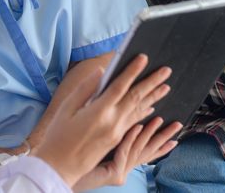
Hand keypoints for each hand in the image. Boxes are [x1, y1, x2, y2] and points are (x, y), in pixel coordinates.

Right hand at [32, 54, 178, 188]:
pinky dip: (144, 112)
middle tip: (166, 70)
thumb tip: (101, 73)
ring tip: (166, 86)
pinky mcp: (117, 139)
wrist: (60, 166)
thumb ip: (85, 88)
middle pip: (136, 98)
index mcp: (99, 112)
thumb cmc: (58, 134)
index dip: (133, 71)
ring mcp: (117, 133)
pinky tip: (152, 107)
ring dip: (153, 97)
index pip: (120, 86)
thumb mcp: (67, 108)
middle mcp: (113, 122)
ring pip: (139, 110)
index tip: (143, 58)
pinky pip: (134, 122)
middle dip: (152, 82)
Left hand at [73, 117, 180, 190]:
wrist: (63, 176)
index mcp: (120, 158)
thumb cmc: (76, 159)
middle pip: (147, 149)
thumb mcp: (97, 145)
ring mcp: (119, 169)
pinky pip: (124, 152)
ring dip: (150, 133)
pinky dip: (131, 138)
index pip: (143, 147)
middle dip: (163, 136)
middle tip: (178, 125)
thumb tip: (126, 120)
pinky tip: (136, 125)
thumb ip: (112, 133)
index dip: (159, 139)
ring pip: (139, 149)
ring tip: (160, 119)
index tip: (173, 130)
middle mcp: (123, 165)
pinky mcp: (113, 172)